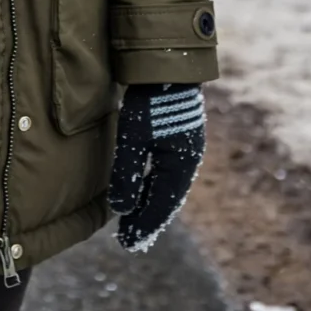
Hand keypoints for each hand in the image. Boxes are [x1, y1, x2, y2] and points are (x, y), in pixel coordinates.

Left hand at [108, 82, 204, 251]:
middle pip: (166, 199)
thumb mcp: (134, 138)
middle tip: (129, 239)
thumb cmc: (150, 102)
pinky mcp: (176, 137)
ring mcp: (184, 149)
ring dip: (149, 203)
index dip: (145, 225)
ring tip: (132, 219)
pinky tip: (140, 189)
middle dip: (147, 218)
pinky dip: (152, 185)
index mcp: (182, 166)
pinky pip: (164, 171)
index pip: (161, 205)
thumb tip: (123, 210)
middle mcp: (187, 161)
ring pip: (165, 185)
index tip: (129, 244)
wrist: (167, 66)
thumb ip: (128, 174)